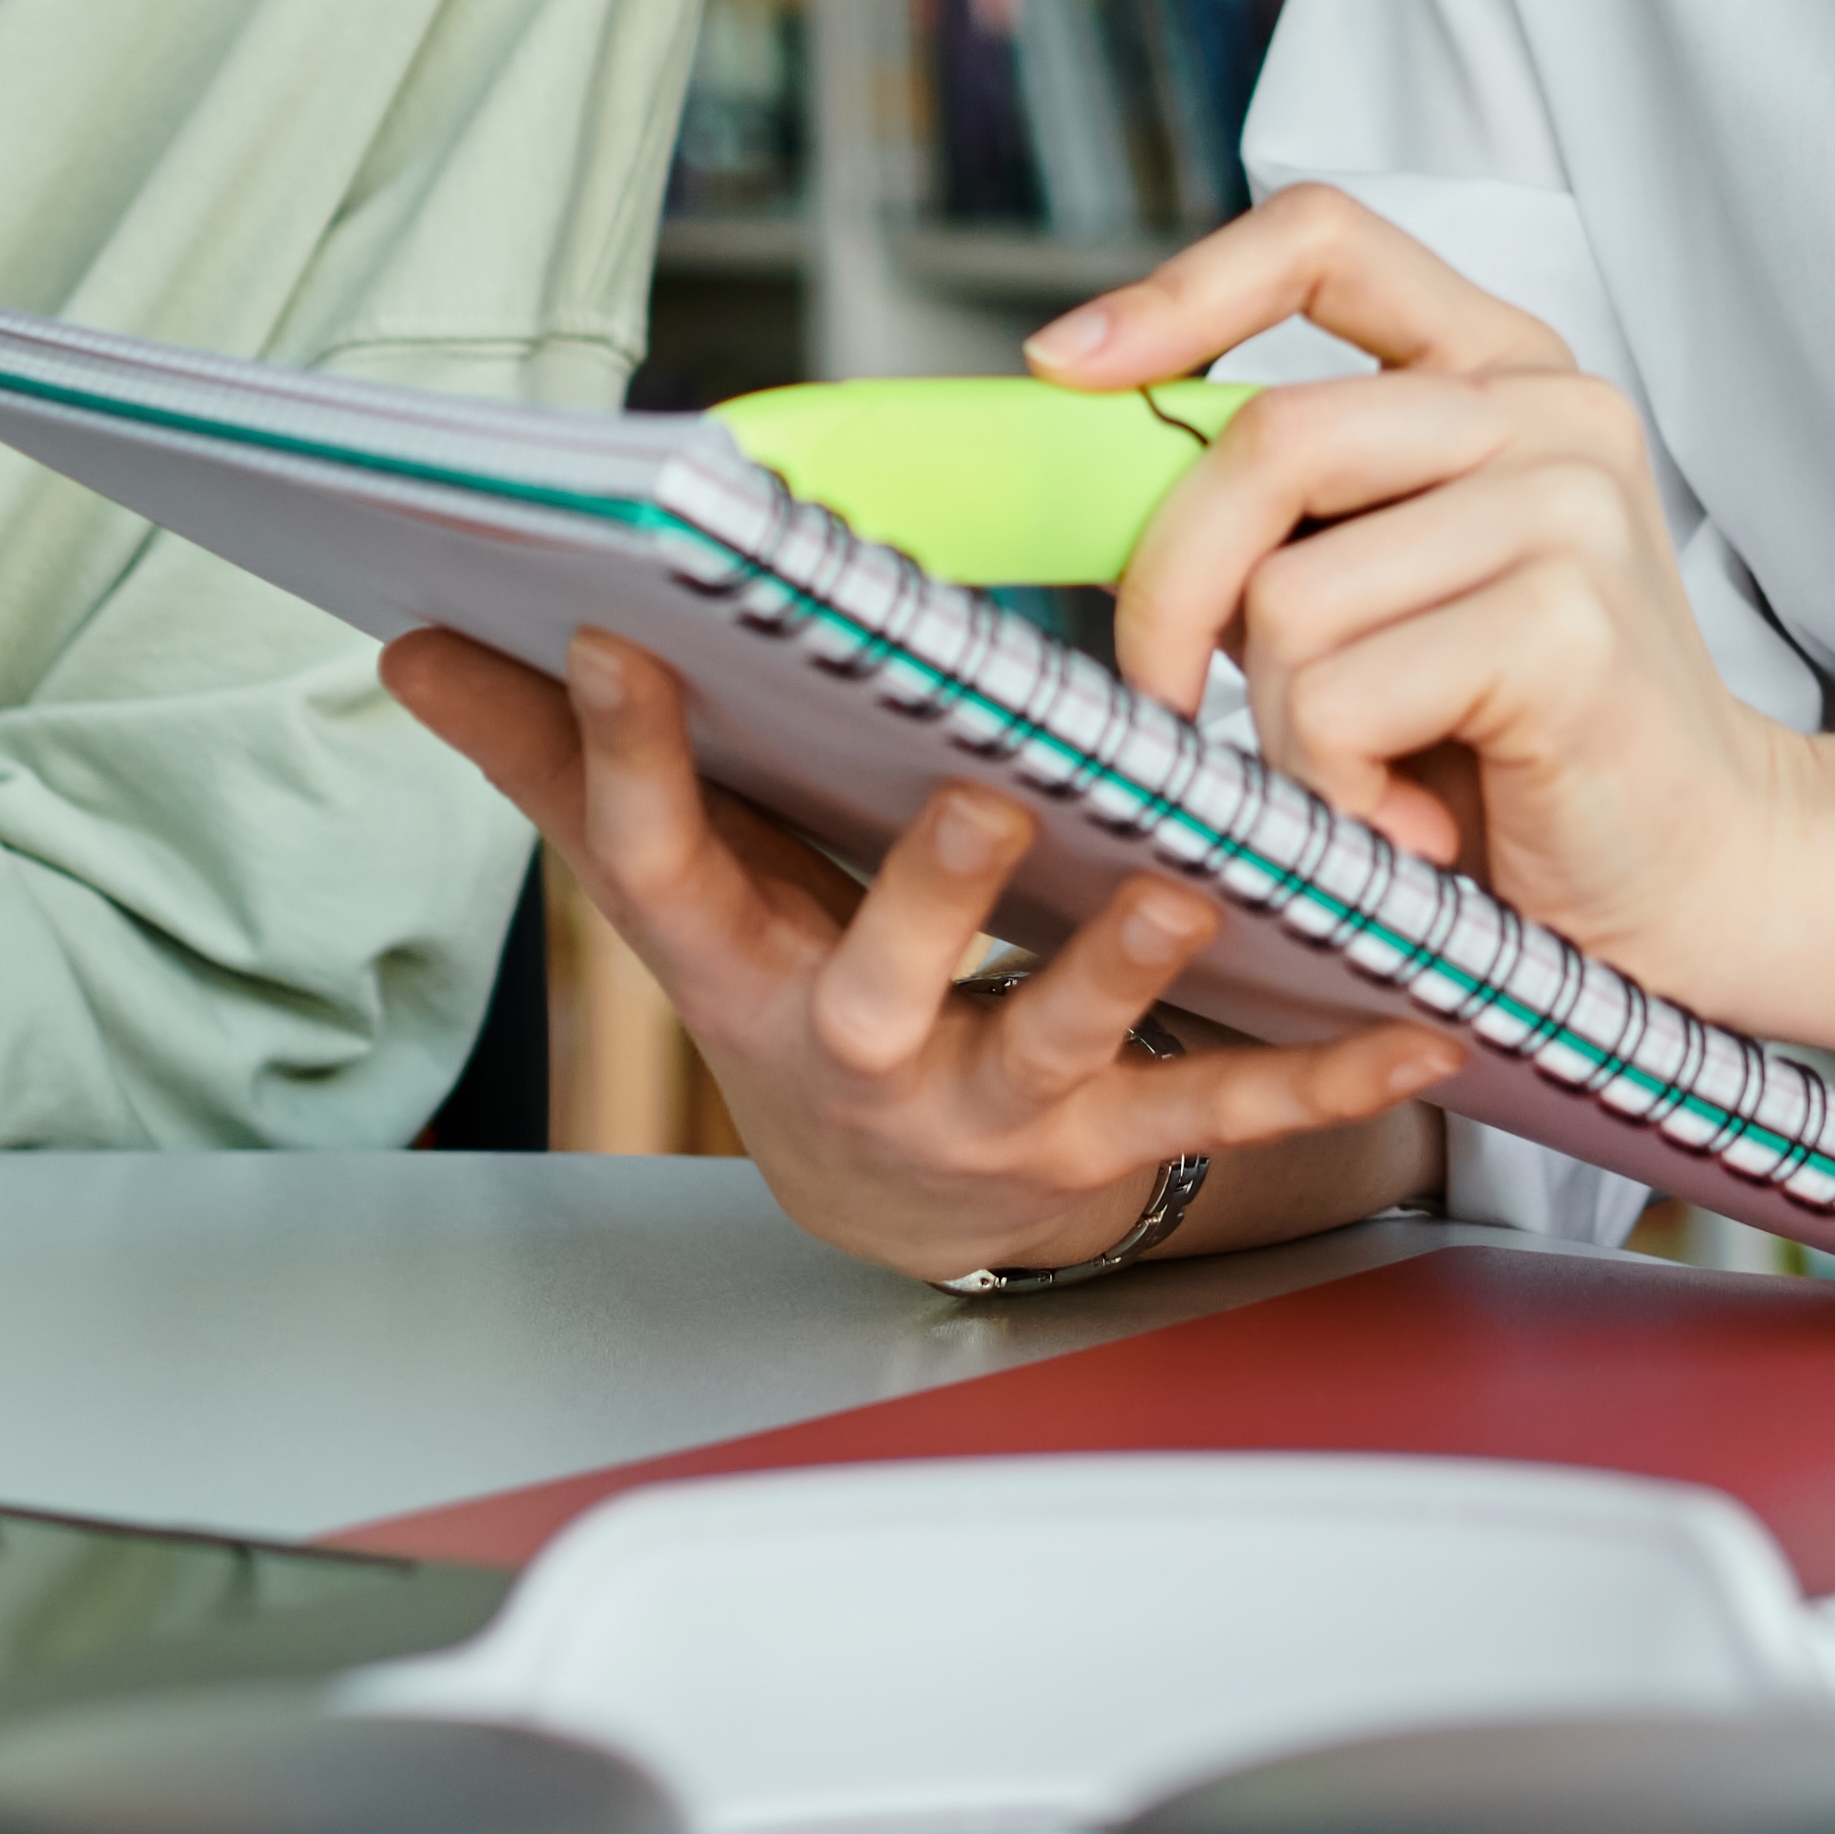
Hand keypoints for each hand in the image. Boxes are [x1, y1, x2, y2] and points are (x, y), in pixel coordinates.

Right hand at [386, 624, 1455, 1281]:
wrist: (894, 1196)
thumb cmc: (790, 981)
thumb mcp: (677, 885)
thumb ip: (557, 761)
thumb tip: (414, 638)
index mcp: (740, 964)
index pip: (657, 862)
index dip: (626, 759)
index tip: (620, 637)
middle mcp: (860, 1048)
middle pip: (876, 976)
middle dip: (922, 892)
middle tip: (971, 792)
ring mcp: (991, 1106)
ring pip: (1061, 1042)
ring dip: (1125, 965)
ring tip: (1187, 883)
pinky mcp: (1113, 1144)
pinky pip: (1225, 1111)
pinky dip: (1327, 1070)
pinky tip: (1420, 1015)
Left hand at [1047, 190, 1816, 1005]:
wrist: (1705, 875)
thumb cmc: (1515, 747)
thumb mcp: (1385, 589)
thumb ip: (1286, 516)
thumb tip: (1095, 472)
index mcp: (1501, 367)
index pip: (1326, 237)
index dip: (1181, 289)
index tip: (1065, 365)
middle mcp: (1547, 411)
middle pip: (1266, 437)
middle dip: (1166, 588)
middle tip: (1164, 697)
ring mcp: (1568, 509)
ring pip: (1287, 596)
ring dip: (1280, 731)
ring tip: (1363, 784)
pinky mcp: (1565, 626)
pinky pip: (1337, 698)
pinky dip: (1334, 789)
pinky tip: (1413, 826)